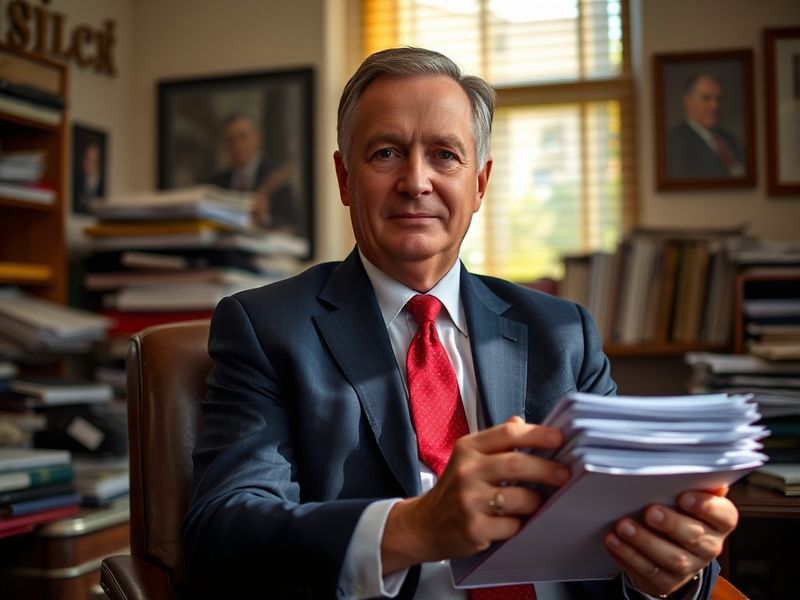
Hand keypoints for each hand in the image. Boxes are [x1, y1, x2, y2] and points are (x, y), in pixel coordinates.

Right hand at [381, 416, 569, 573]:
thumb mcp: (468, 457)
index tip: (558, 439)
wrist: (425, 524)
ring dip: (536, 501)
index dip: (538, 434)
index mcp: (468, 448)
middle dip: (547, 469)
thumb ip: (496, 440)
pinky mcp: (474, 529)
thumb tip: (521, 421)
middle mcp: (467, 471)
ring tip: (538, 502)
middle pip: (517, 464)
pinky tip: (516, 522)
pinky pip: (513, 525)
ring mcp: (469, 501)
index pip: (508, 433)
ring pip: (520, 498)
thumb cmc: (454, 489)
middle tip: (564, 474)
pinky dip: (521, 524)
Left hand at [604, 487, 737, 596]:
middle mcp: (709, 546)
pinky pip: (648, 571)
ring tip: (623, 526)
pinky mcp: (667, 582)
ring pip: (671, 558)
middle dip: (670, 524)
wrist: (669, 550)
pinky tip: (613, 541)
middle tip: (649, 512)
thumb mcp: (686, 495)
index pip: (723, 515)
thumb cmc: (677, 512)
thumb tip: (690, 463)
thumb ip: (690, 482)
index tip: (684, 497)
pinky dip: (628, 555)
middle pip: (694, 537)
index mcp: (718, 522)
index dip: (706, 507)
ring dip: (644, 541)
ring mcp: (689, 567)